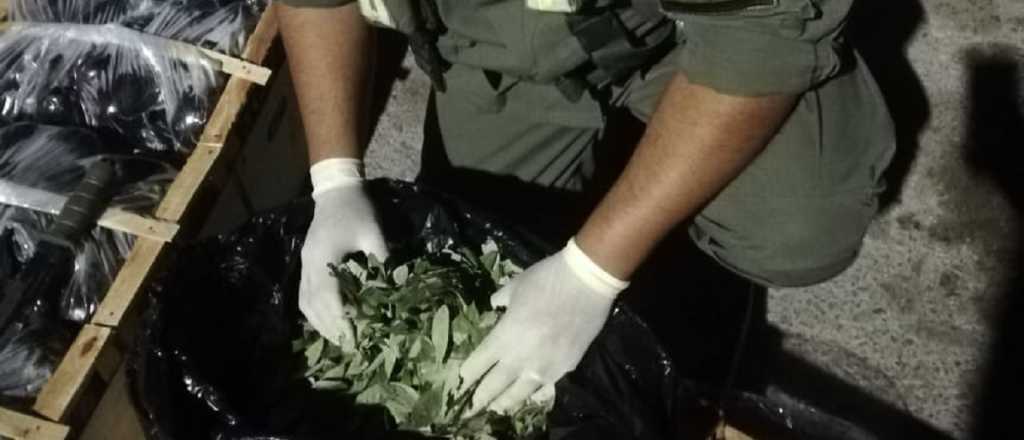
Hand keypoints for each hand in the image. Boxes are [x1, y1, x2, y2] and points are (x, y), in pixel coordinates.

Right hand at [300, 158, 388, 348]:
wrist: (336, 189)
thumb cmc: (357, 210)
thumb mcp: (374, 232)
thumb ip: (382, 260)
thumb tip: (394, 288)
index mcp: (324, 257)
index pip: (329, 298)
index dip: (340, 322)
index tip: (353, 340)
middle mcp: (309, 265)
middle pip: (313, 306)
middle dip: (329, 329)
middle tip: (348, 346)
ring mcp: (304, 264)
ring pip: (305, 303)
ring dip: (319, 324)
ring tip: (338, 338)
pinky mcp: (305, 263)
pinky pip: (304, 295)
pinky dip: (314, 312)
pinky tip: (327, 321)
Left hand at [459, 238, 628, 414]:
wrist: (586, 283)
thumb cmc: (545, 279)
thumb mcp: (514, 287)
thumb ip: (500, 302)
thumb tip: (495, 308)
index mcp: (502, 338)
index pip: (477, 365)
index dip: (467, 374)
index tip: (462, 380)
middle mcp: (519, 359)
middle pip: (494, 386)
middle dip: (481, 398)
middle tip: (473, 406)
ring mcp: (544, 368)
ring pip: (519, 395)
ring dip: (505, 403)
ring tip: (498, 408)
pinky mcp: (565, 368)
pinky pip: (544, 388)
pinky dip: (534, 394)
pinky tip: (530, 396)